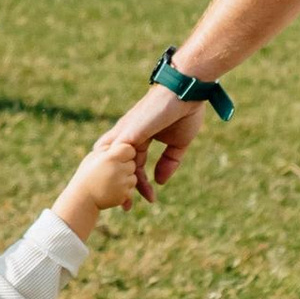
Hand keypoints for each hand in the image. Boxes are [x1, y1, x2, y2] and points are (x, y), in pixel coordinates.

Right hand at [72, 131, 144, 219]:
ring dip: (125, 179)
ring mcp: (122, 183)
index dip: (125, 152)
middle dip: (125, 166)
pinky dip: (124, 190)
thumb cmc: (87, 174)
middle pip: (132, 163)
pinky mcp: (124, 195)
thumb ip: (109, 148)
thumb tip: (123, 138)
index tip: (117, 156)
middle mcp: (118, 169)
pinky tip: (111, 190)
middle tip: (111, 170)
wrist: (82, 198)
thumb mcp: (94, 156)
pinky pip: (130, 190)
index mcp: (110, 157)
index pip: (129, 149)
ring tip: (110, 181)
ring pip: (133, 178)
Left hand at [103, 81, 208, 197]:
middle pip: (117, 165)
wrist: (187, 91)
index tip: (146, 199)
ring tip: (125, 203)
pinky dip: (118, 171)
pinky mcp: (129, 131)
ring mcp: (126, 132)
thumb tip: (160, 182)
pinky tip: (125, 186)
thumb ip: (169, 162)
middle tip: (126, 207)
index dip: (137, 183)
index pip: (132, 164)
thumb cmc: (184, 111)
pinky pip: (116, 154)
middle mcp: (128, 134)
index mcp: (138, 136)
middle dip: (119, 186)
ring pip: (112, 161)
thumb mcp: (178, 143)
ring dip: (117, 183)